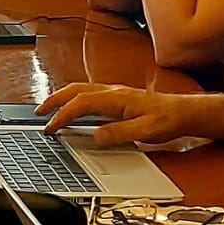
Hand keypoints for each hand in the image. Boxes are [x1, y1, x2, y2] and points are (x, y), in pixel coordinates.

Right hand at [37, 83, 208, 146]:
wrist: (184, 112)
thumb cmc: (168, 120)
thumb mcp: (145, 131)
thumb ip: (120, 132)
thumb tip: (96, 134)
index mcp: (116, 98)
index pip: (81, 103)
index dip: (63, 114)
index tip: (51, 127)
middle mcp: (112, 91)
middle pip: (75, 90)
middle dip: (54, 100)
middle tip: (39, 113)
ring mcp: (114, 92)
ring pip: (80, 89)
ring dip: (62, 98)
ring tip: (50, 109)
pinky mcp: (117, 97)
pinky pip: (89, 93)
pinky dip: (74, 99)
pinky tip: (74, 108)